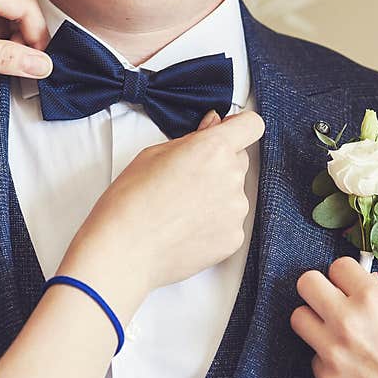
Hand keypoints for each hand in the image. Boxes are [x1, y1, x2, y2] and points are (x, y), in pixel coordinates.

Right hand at [61, 110, 264, 315]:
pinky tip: (187, 228)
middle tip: (187, 178)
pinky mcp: (233, 238)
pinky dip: (214, 223)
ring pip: (234, 193)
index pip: (251, 125)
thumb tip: (213, 127)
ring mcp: (236, 211)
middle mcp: (231, 178)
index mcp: (213, 149)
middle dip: (220, 164)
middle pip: (240, 160)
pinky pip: (231, 222)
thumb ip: (193, 138)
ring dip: (216, 196)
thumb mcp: (153, 154)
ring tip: (182, 210)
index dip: (239, 128)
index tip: (228, 134)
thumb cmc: (131, 202)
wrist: (125, 251)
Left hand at [291, 257, 377, 377]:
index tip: (350, 285)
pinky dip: (327, 360)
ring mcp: (332, 353)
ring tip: (337, 334)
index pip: (337, 265)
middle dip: (320, 290)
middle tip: (333, 303)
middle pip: (306, 283)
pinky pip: (313, 358)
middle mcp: (347, 321)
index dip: (346, 276)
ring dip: (315, 322)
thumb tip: (362, 288)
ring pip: (299, 318)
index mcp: (374, 300)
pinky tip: (352, 369)